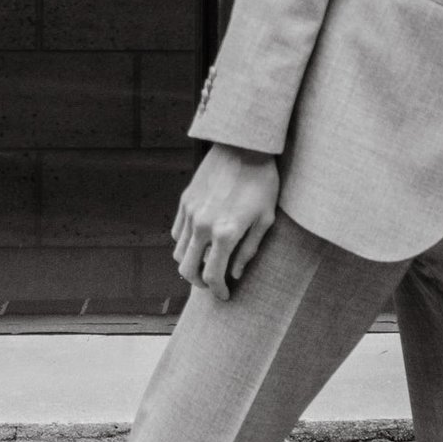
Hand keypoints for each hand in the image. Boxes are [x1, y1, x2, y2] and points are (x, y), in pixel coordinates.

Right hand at [171, 148, 282, 296]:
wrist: (244, 146)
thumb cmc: (262, 182)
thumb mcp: (265, 219)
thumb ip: (248, 250)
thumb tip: (235, 274)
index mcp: (225, 233)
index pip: (212, 276)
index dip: (218, 291)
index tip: (224, 295)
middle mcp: (202, 225)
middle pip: (186, 269)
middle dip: (198, 283)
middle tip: (211, 283)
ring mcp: (190, 213)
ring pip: (179, 251)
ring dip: (190, 263)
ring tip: (205, 263)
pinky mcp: (185, 201)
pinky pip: (177, 232)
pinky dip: (184, 243)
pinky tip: (199, 242)